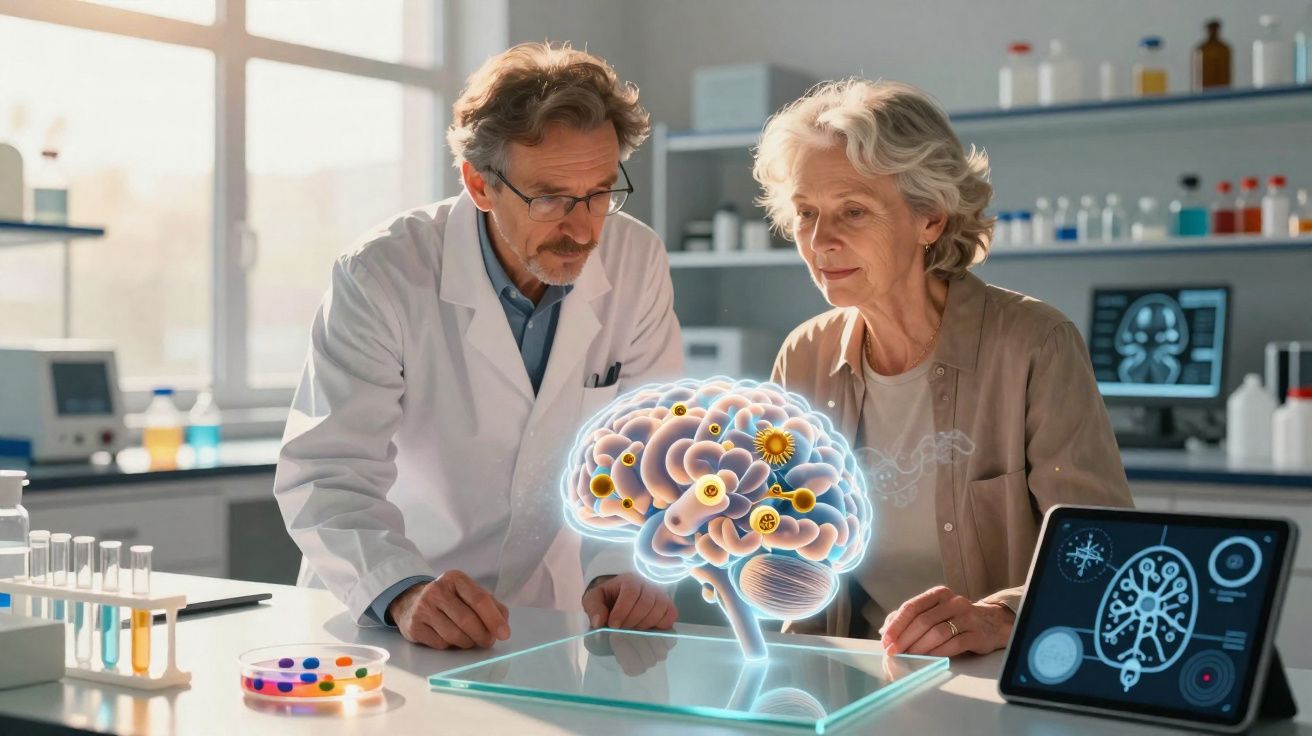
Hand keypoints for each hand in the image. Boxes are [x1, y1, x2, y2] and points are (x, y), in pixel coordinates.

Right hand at [387, 570, 510, 649]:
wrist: (412, 602)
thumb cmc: (450, 600)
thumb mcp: (469, 594)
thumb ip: (491, 606)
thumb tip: (503, 625)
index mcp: (455, 578)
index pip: (479, 599)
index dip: (494, 619)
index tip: (504, 634)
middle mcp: (437, 590)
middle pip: (467, 619)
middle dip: (482, 635)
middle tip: (489, 641)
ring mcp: (423, 608)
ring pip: (454, 635)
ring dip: (468, 643)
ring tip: (472, 640)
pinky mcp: (414, 626)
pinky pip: (441, 643)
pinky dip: (452, 646)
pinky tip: (453, 639)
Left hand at [580, 573, 677, 630]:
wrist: (619, 597)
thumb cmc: (608, 598)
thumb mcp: (594, 599)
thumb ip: (594, 608)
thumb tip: (599, 622)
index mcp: (629, 580)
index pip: (630, 592)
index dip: (622, 611)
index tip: (613, 625)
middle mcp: (648, 584)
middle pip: (646, 603)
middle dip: (632, 621)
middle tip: (621, 629)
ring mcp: (661, 595)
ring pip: (659, 610)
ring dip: (644, 625)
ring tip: (632, 630)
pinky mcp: (669, 606)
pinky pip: (670, 616)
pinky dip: (660, 626)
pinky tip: (647, 630)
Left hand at [878, 585, 1014, 656]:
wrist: (991, 623)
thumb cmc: (955, 618)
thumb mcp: (933, 612)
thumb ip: (909, 618)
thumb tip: (885, 630)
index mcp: (938, 594)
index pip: (912, 607)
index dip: (897, 625)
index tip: (886, 640)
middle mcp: (953, 602)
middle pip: (923, 620)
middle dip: (905, 639)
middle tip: (894, 652)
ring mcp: (967, 617)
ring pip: (938, 632)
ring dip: (920, 647)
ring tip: (909, 657)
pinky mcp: (977, 634)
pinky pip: (954, 644)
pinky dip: (938, 652)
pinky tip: (929, 658)